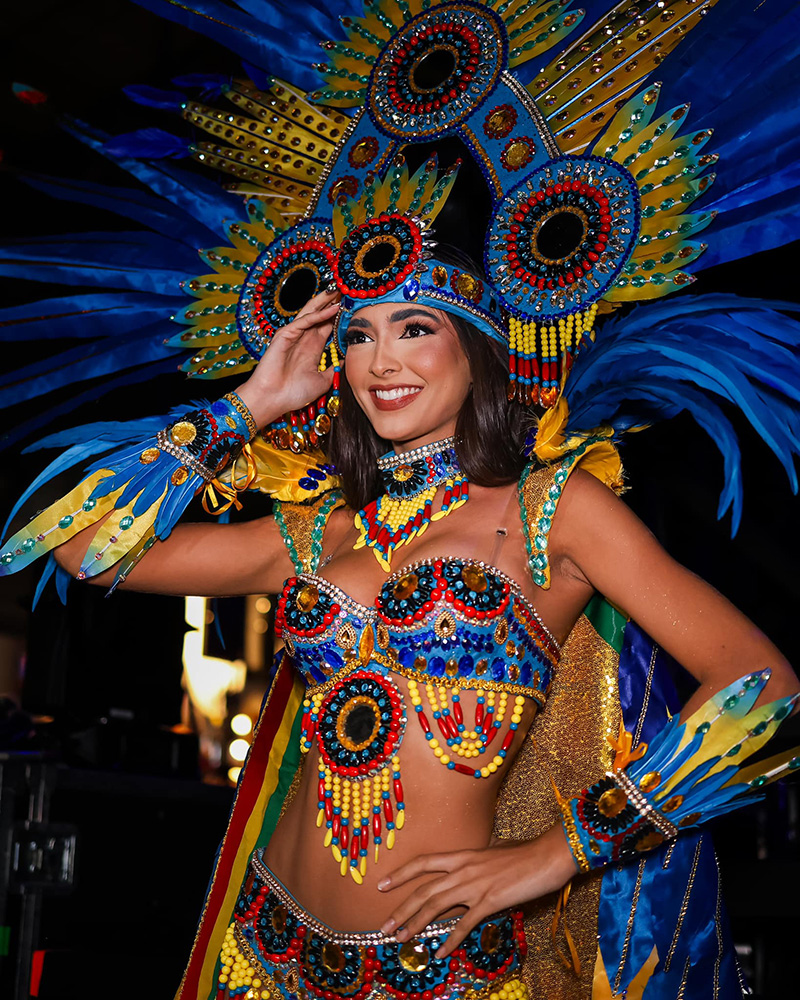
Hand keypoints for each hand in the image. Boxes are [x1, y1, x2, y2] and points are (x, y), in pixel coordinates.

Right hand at [236, 288, 340, 426]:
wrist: (273, 400)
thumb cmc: (293, 393)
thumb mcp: (322, 381)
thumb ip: (333, 369)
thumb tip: (345, 360)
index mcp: (312, 348)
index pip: (328, 326)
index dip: (339, 316)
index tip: (354, 307)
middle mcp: (303, 339)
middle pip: (320, 315)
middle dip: (332, 302)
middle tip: (346, 290)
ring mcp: (294, 335)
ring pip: (312, 313)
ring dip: (325, 301)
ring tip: (339, 290)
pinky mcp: (285, 335)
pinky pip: (304, 321)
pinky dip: (319, 314)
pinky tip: (333, 308)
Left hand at [377, 824, 577, 957]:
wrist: (546, 856)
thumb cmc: (524, 852)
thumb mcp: (494, 850)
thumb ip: (479, 858)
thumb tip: (476, 859)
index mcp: (462, 855)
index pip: (423, 863)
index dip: (401, 873)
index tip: (382, 884)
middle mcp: (463, 869)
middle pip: (423, 890)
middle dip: (401, 909)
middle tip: (384, 926)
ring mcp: (474, 886)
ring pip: (436, 907)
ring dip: (415, 925)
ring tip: (400, 939)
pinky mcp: (489, 901)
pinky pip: (464, 924)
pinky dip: (450, 940)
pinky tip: (439, 953)